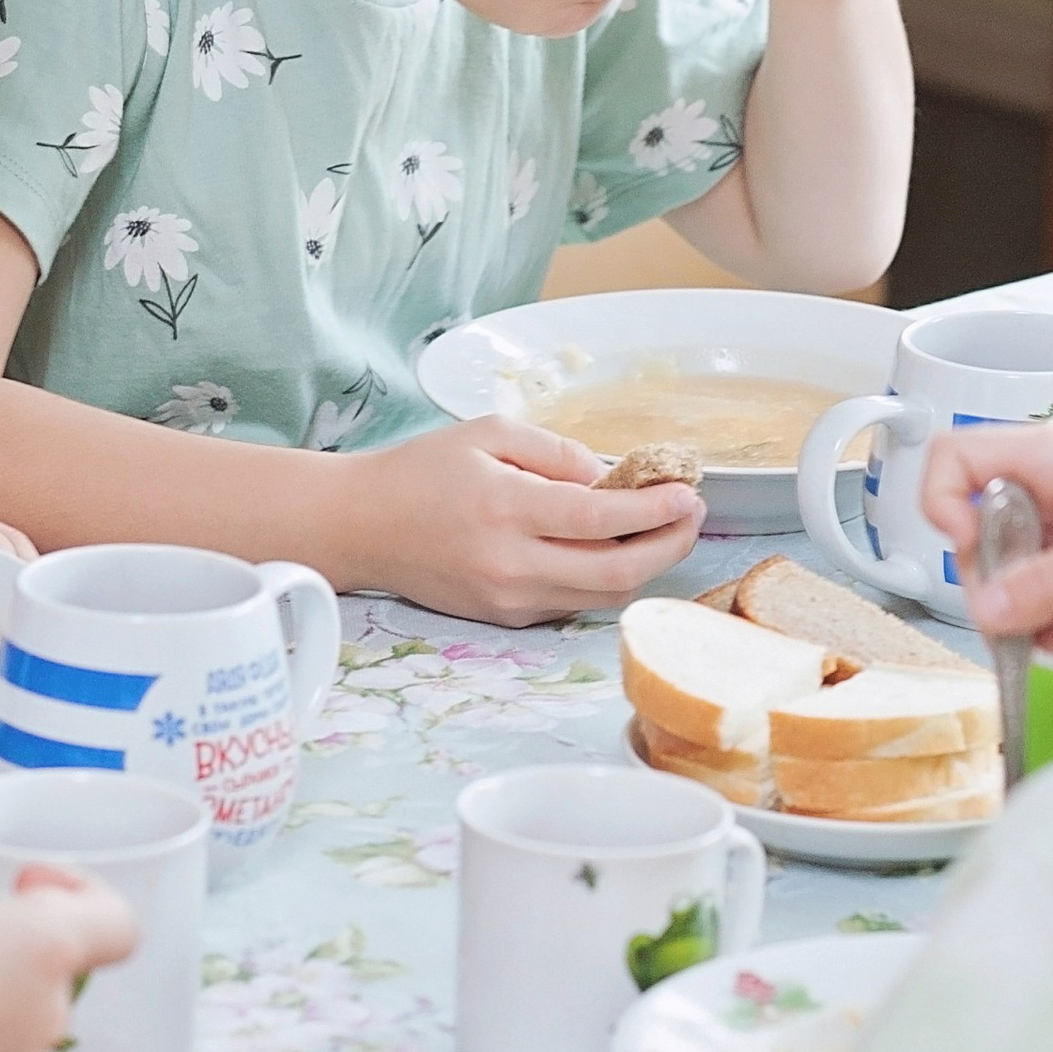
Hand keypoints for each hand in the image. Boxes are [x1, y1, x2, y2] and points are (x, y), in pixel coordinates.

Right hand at [329, 418, 701, 622]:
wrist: (361, 526)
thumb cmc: (421, 470)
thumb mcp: (488, 433)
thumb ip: (557, 453)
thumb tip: (612, 478)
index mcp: (506, 509)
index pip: (601, 519)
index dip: (656, 510)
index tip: (687, 491)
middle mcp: (511, 565)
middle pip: (616, 573)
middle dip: (668, 546)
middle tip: (691, 514)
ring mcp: (509, 600)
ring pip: (602, 596)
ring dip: (644, 566)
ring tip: (664, 529)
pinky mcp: (505, 618)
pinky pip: (572, 602)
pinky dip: (604, 578)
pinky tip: (614, 547)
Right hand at [919, 419, 1052, 659]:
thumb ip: (1048, 585)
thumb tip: (989, 609)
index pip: (960, 456)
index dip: (944, 499)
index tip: (963, 543)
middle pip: (978, 526)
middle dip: (992, 580)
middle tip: (1011, 612)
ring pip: (1007, 566)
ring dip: (1021, 613)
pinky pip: (1036, 593)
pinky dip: (1046, 624)